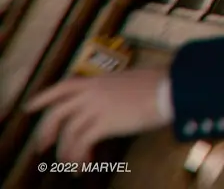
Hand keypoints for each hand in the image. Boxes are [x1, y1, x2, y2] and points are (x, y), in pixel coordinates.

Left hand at [26, 69, 170, 162]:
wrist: (170, 88)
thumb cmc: (159, 83)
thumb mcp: (130, 80)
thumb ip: (114, 89)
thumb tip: (113, 100)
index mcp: (98, 80)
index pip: (63, 87)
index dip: (43, 97)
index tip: (30, 107)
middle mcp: (92, 93)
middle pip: (58, 113)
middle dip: (47, 132)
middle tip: (42, 146)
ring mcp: (96, 108)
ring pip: (69, 132)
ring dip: (66, 151)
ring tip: (70, 164)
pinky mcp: (104, 123)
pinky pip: (82, 143)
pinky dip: (80, 156)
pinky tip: (84, 165)